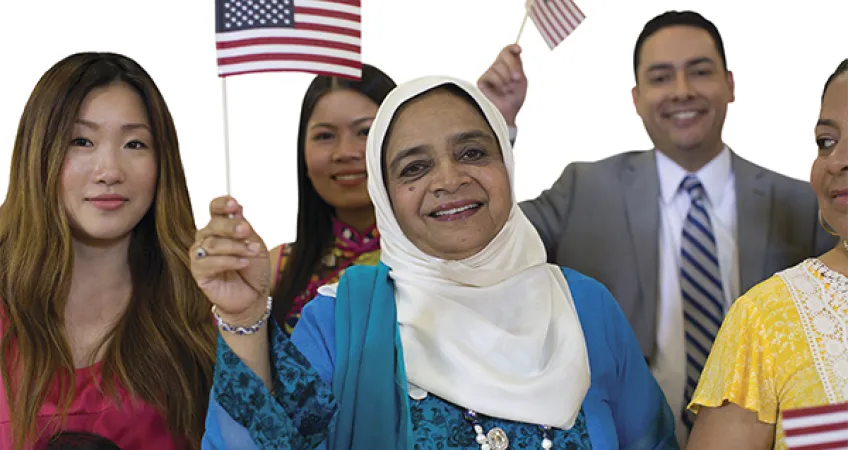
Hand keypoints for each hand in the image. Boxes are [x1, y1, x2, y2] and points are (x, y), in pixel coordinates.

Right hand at [190, 196, 270, 325]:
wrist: (253, 296)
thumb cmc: (253, 269)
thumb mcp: (255, 245)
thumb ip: (245, 229)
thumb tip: (237, 209)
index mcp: (221, 228)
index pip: (215, 209)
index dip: (222, 205)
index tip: (234, 204)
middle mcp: (207, 238)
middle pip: (213, 225)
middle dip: (231, 227)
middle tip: (246, 230)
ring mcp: (201, 255)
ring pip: (212, 244)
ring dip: (235, 247)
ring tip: (252, 252)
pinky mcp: (199, 272)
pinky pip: (209, 263)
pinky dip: (228, 261)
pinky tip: (243, 263)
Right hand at [477, 44, 527, 126]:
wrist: (507, 114)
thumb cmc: (514, 99)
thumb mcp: (521, 80)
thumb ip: (517, 65)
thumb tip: (516, 50)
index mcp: (507, 66)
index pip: (507, 51)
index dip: (512, 48)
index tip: (519, 49)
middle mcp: (497, 68)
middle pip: (504, 55)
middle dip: (513, 66)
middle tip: (516, 79)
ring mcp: (489, 74)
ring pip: (498, 66)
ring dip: (506, 80)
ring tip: (506, 91)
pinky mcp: (481, 81)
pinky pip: (492, 75)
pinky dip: (498, 84)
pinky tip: (498, 92)